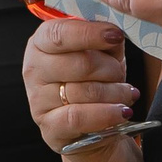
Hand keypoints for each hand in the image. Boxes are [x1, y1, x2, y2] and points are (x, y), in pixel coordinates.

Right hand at [25, 16, 138, 155]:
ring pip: (84, 91)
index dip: (90, 33)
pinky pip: (80, 118)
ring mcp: (38, 101)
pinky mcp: (49, 128)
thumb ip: (104, 38)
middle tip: (121, 74)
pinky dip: (106, 114)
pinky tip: (121, 111)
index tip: (116, 35)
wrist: (92, 123)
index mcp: (41, 43)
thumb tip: (115, 32)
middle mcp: (34, 70)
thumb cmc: (95, 79)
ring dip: (115, 92)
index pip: (59, 33)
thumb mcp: (101, 52)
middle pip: (79, 63)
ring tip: (127, 94)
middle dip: (110, 69)